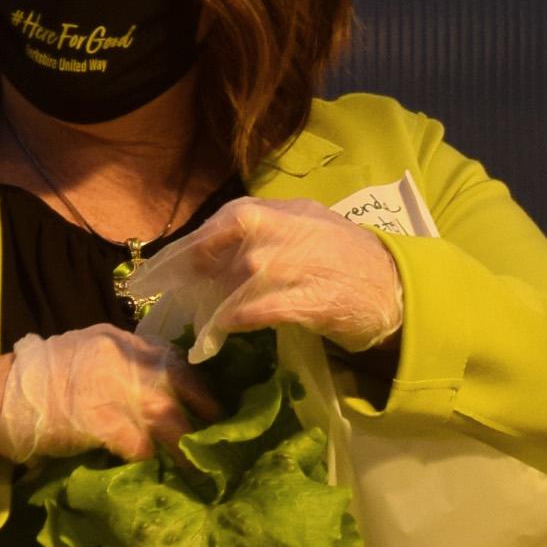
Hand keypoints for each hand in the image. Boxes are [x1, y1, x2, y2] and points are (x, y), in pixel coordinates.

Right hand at [0, 322, 218, 461]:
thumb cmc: (36, 378)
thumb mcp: (84, 351)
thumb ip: (118, 362)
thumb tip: (151, 388)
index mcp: (119, 341)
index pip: (173, 357)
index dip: (196, 383)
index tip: (212, 403)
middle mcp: (124, 359)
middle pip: (180, 384)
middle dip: (206, 411)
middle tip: (219, 436)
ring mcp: (114, 390)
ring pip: (168, 418)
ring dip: (186, 447)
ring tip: (200, 468)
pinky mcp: (102, 422)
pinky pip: (140, 445)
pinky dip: (150, 459)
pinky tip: (154, 471)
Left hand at [123, 197, 405, 360]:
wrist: (391, 286)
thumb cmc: (342, 254)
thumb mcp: (302, 224)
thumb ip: (259, 231)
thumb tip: (210, 251)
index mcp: (275, 210)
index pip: (216, 225)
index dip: (182, 251)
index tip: (155, 274)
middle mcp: (279, 229)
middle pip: (216, 250)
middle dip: (186, 278)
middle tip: (166, 302)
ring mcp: (293, 263)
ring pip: (232, 283)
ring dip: (208, 307)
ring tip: (198, 325)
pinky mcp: (306, 299)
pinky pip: (255, 312)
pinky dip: (232, 324)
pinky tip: (222, 335)